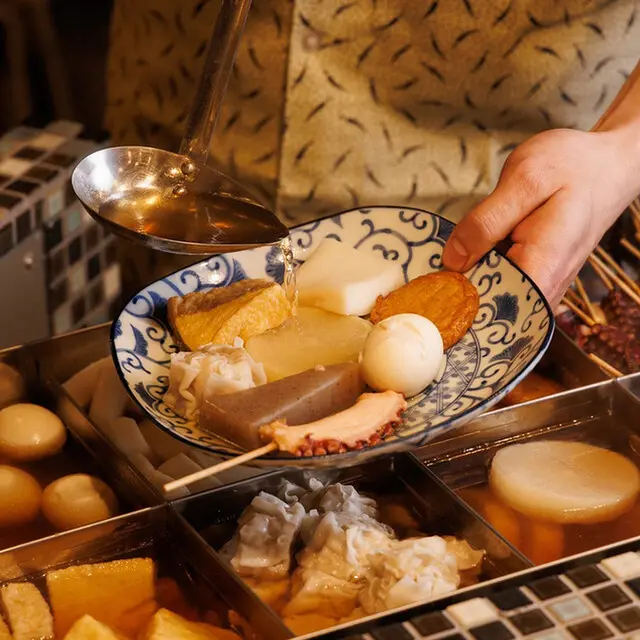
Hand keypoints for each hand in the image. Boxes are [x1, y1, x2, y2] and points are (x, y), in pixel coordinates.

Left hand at [442, 128, 639, 308]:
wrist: (607, 164)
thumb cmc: (573, 166)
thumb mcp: (524, 180)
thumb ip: (486, 222)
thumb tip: (452, 260)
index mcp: (541, 268)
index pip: (491, 307)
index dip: (455, 304)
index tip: (425, 295)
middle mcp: (545, 287)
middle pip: (489, 307)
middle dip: (455, 296)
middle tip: (423, 283)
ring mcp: (542, 285)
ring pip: (493, 298)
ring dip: (466, 286)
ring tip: (441, 271)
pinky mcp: (537, 277)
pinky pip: (502, 286)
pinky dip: (481, 275)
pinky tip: (465, 261)